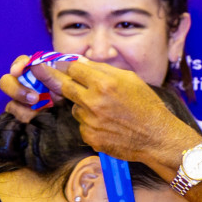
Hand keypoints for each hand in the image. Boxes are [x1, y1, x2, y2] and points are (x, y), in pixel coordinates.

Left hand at [0, 56, 199, 178]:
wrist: (158, 137)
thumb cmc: (147, 106)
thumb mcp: (130, 79)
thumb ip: (104, 70)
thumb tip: (82, 63)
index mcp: (104, 83)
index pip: (73, 69)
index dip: (66, 66)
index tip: (60, 65)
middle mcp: (94, 102)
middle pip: (64, 87)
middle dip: (55, 80)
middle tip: (44, 73)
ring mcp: (91, 122)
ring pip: (75, 109)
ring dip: (83, 107)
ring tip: (105, 111)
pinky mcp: (91, 138)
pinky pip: (82, 126)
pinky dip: (91, 124)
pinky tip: (108, 125)